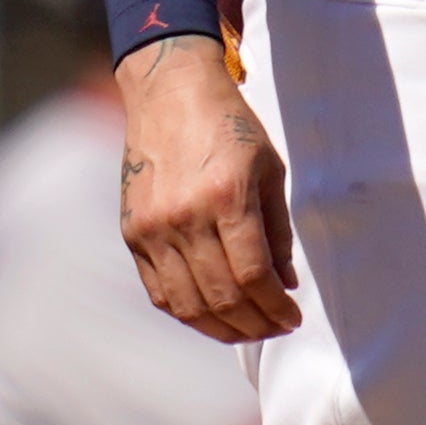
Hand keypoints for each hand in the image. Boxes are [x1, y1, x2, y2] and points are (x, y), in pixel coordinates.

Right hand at [115, 32, 300, 342]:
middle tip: (275, 329)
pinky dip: (187, 312)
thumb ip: (278, 230)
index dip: (275, 306)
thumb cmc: (230, 127)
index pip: (253, 275)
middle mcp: (185, 219)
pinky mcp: (132, 234)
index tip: (292, 318)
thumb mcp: (270, 170)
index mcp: (226, 198)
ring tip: (248, 331)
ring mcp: (153, 230)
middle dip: (254, 324)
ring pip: (187, 304)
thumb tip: (286, 283)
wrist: (171, 94)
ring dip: (221, 328)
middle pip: (221, 297)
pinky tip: (211, 316)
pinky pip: (159, 291)